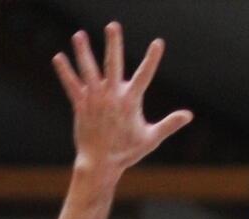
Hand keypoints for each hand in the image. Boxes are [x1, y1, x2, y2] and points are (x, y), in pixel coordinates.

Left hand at [51, 23, 191, 175]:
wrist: (101, 163)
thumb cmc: (127, 151)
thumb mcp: (152, 137)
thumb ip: (170, 123)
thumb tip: (189, 115)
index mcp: (131, 102)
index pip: (145, 75)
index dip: (152, 58)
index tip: (158, 42)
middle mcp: (112, 96)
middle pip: (113, 64)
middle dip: (113, 44)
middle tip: (113, 26)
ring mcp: (95, 100)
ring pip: (88, 71)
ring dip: (83, 52)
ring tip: (79, 35)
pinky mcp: (80, 105)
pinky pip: (71, 85)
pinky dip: (65, 71)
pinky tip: (58, 57)